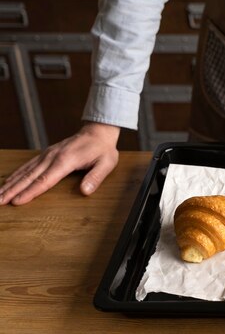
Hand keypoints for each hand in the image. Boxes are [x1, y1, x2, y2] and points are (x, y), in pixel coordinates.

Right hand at [0, 122, 120, 205]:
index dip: (30, 192)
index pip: (45, 180)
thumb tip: (85, 191)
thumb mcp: (106, 163)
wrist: (97, 132)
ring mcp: (47, 154)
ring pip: (25, 171)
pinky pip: (28, 165)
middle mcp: (52, 157)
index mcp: (66, 161)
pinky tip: (7, 182)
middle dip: (13, 190)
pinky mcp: (46, 154)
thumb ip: (96, 177)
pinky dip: (16, 174)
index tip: (17, 202)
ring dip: (10, 184)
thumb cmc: (103, 149)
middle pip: (29, 177)